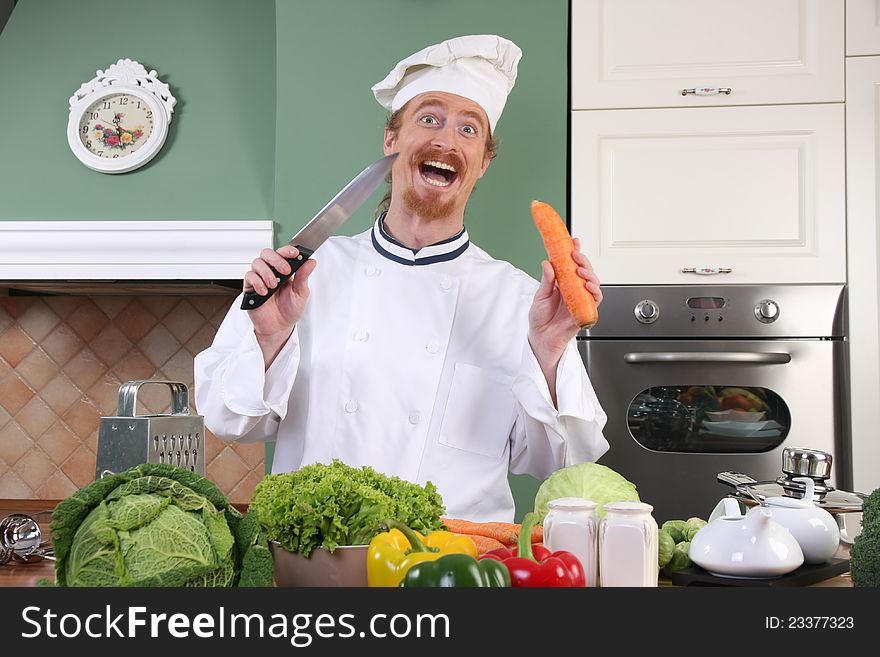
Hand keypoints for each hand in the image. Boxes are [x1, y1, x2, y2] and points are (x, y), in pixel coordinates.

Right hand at [243, 245, 316, 361]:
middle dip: (277, 259)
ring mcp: (260, 278)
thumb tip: (311, 262)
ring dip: (267, 272)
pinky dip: (257, 282)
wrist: (278, 328)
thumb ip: (303, 277)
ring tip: (274, 285)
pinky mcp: (250, 287)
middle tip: (285, 271)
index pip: (283, 253)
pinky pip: (249, 276)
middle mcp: (271, 271)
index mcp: (284, 270)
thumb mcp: (301, 294)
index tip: (295, 253)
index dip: (287, 250)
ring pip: (257, 263)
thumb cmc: (289, 310)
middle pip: (267, 253)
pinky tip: (264, 292)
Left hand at [528, 238, 600, 395]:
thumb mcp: (540, 295)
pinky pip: (596, 299)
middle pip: (585, 271)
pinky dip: (594, 291)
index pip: (571, 264)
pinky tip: (588, 285)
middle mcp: (574, 289)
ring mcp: (581, 299)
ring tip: (580, 270)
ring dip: (589, 274)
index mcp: (563, 283)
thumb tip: (547, 263)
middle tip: (576, 255)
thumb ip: (547, 280)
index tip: (573, 241)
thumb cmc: (540, 318)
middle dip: (583, 261)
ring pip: (593, 282)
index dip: (574, 252)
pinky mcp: (586, 310)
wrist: (541, 337)